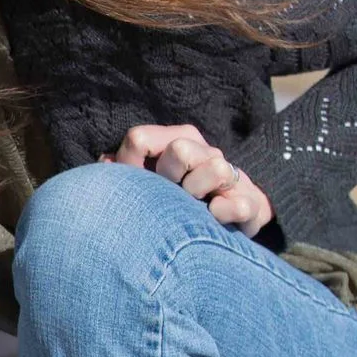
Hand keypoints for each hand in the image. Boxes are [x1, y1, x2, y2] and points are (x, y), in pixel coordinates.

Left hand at [103, 123, 272, 236]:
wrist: (228, 217)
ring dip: (198, 193)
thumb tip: (105, 162)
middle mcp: (204, 151)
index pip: (139, 139)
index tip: (132, 186)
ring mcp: (230, 174)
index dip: (128, 165)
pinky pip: (239, 203)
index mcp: (175, 140)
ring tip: (193, 208)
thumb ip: (124, 169)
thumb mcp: (147, 182)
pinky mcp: (250, 202)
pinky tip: (213, 217)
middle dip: (168, 177)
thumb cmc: (175, 199)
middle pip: (181, 150)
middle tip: (169, 195)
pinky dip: (224, 212)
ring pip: (217, 169)